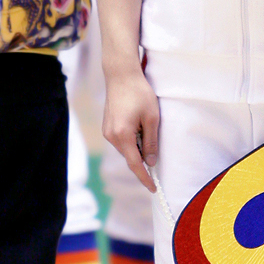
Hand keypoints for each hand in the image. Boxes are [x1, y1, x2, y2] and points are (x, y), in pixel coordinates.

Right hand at [102, 60, 159, 191]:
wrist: (121, 75)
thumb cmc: (139, 93)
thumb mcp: (152, 118)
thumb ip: (151, 142)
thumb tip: (151, 162)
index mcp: (123, 135)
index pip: (135, 164)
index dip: (145, 177)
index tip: (153, 188)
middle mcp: (111, 136)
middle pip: (130, 157)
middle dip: (143, 159)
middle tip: (157, 154)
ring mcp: (107, 131)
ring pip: (126, 149)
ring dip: (138, 147)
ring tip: (147, 128)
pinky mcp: (107, 126)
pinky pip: (122, 141)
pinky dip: (132, 141)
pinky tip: (139, 127)